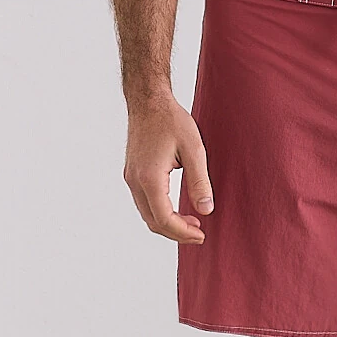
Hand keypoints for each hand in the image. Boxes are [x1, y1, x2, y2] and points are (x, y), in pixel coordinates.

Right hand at [124, 90, 213, 242]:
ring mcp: (130, 178)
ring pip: (146, 214)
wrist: (148, 101)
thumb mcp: (194, 150)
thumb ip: (200, 182)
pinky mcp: (132, 174)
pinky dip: (160, 212)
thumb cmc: (171, 120)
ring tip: (192, 223)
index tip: (202, 235)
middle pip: (153, 221)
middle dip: (176, 232)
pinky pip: (144, 203)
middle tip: (200, 233)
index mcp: (150, 178)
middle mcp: (135, 182)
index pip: (164, 219)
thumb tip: (206, 210)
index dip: (183, 232)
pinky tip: (177, 208)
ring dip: (168, 224)